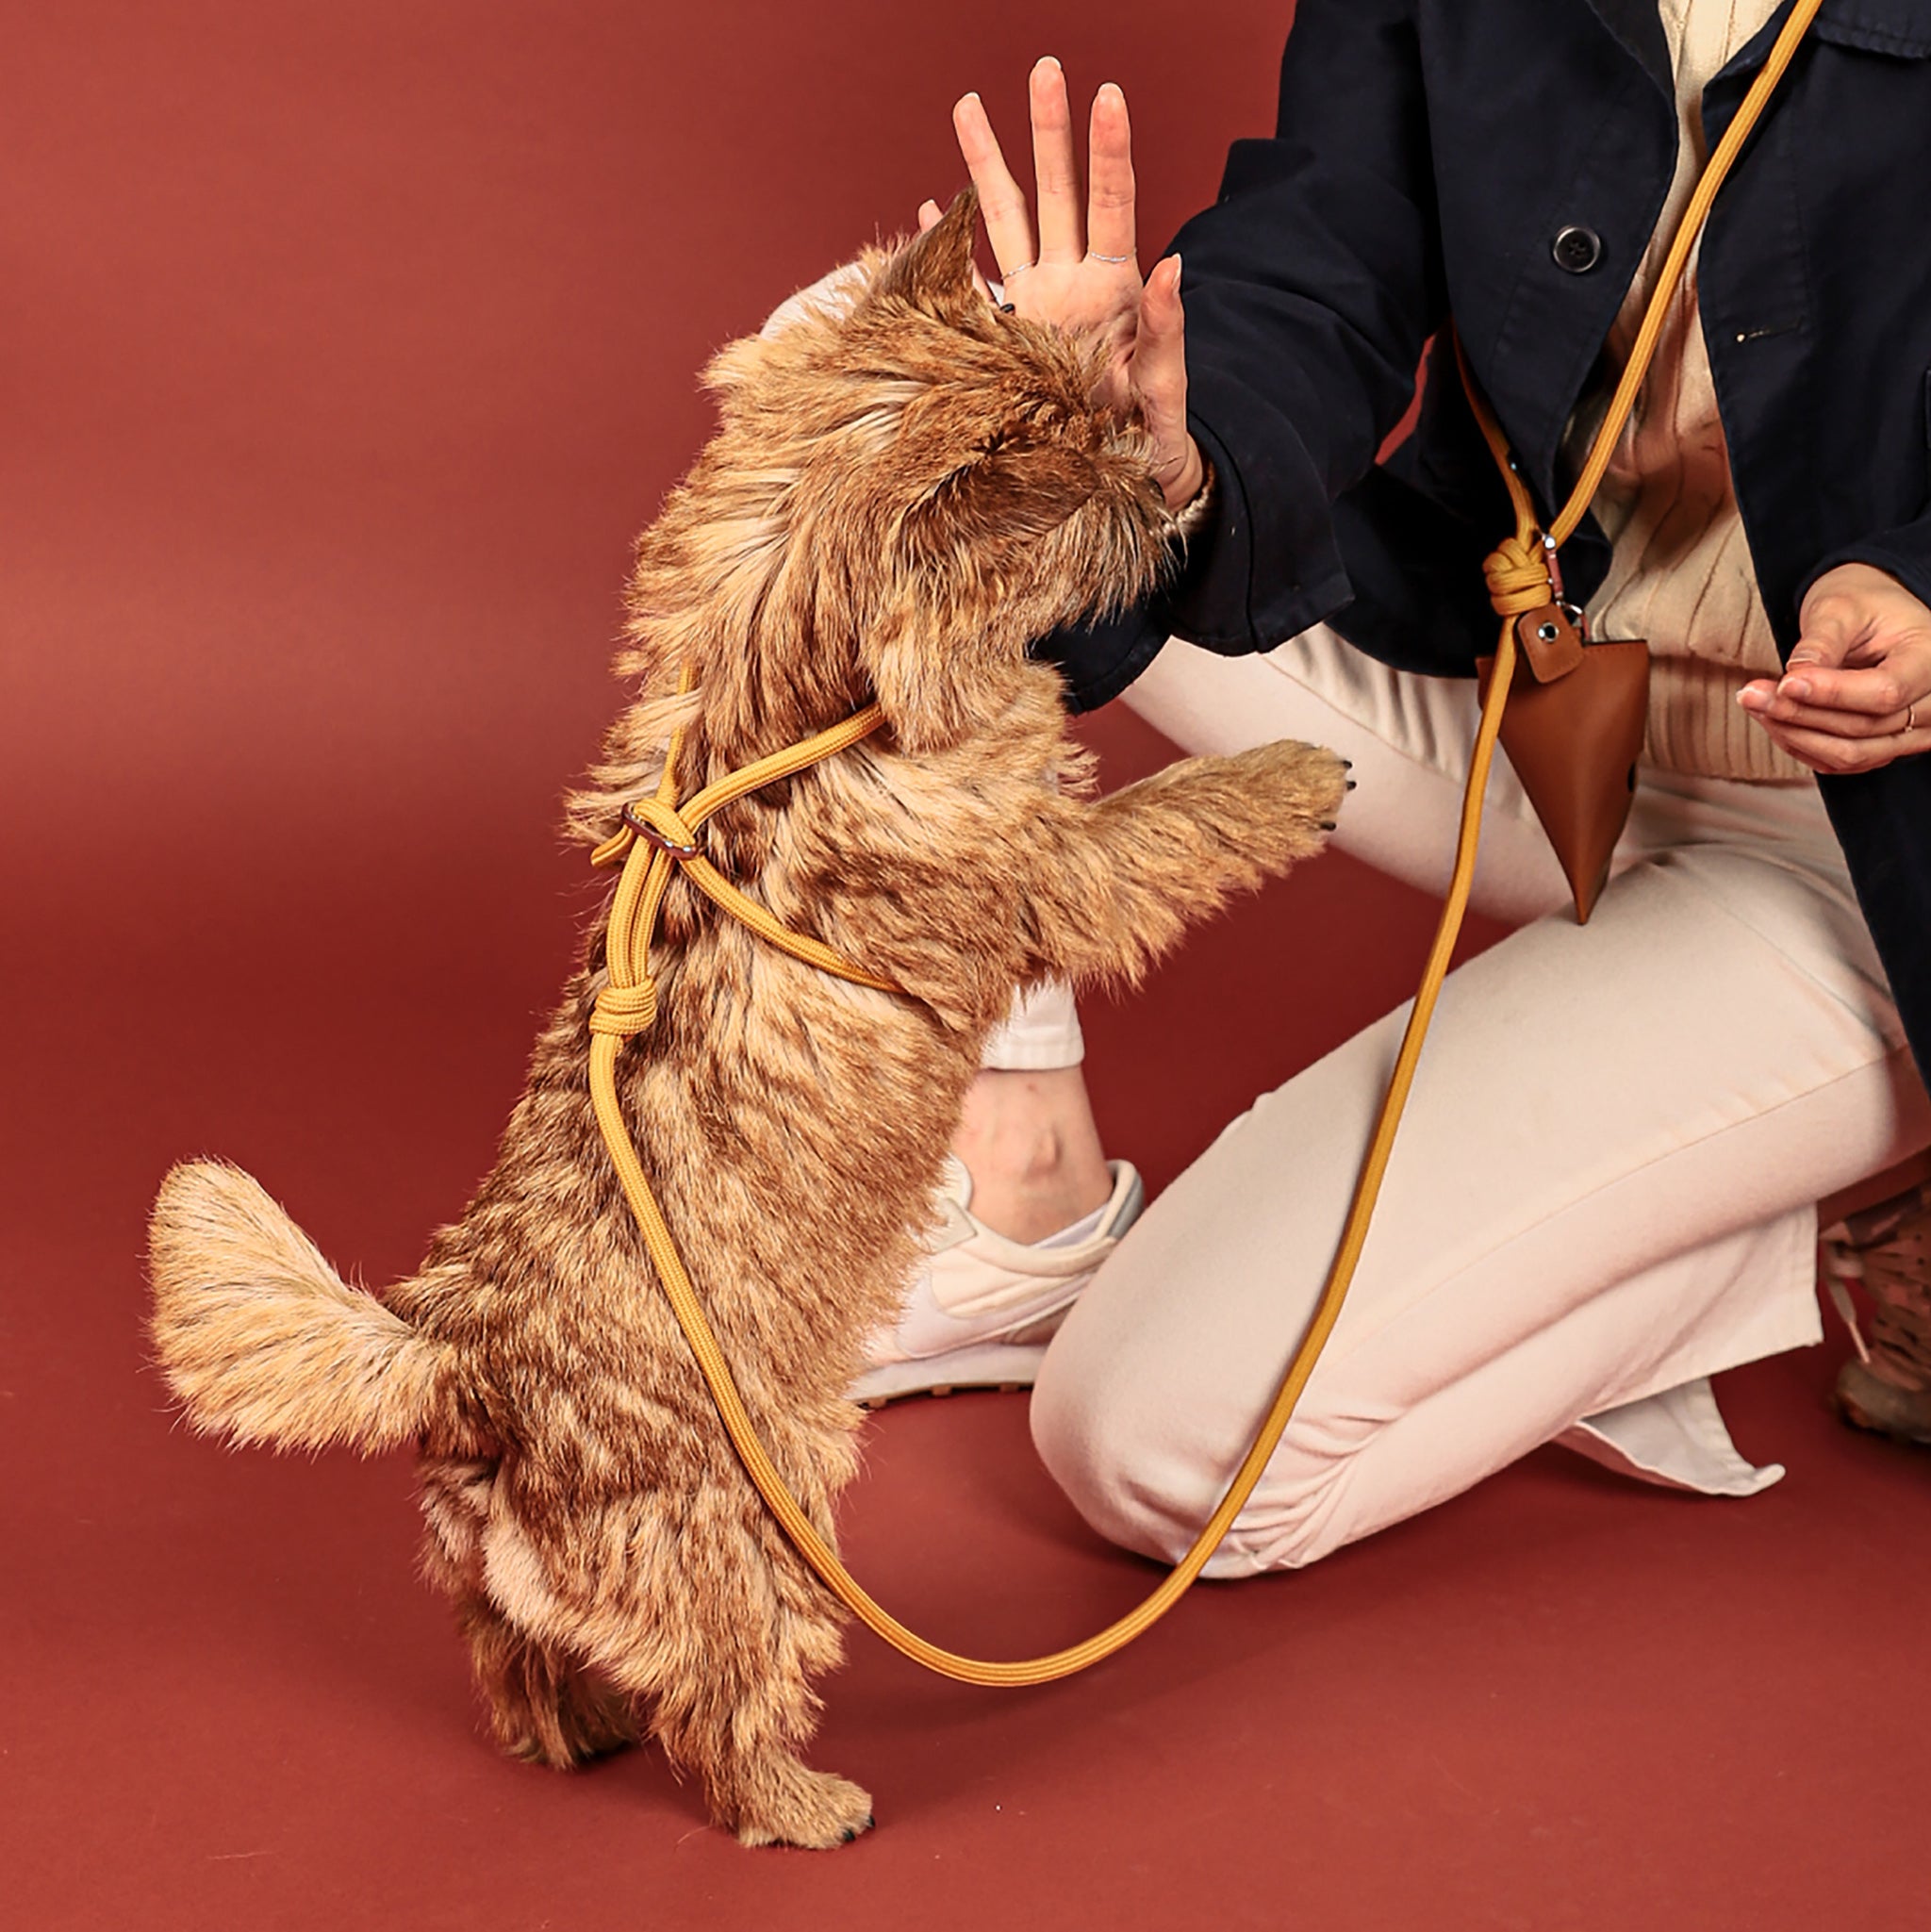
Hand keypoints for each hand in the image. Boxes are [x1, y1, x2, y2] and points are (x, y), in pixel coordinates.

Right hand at [918, 57, 1201, 510]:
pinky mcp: (1005, 337)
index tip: (1106, 96)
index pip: (1113, 203)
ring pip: (1007, 219)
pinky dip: (947, 245)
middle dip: (1048, 132)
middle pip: (1056, 192)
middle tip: (1046, 69)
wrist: (1125, 482)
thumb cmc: (1155, 438)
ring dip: (988, 165)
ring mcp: (1036, 305)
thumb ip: (1168, 329)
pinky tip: (927, 208)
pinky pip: (972, 281)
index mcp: (1115, 288)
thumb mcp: (1166, 386)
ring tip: (968, 105)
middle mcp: (1072, 283)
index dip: (1108, 151)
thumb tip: (1174, 265)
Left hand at [1735, 563, 1930, 772]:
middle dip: (1799, 715)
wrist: (1871, 616)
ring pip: (1852, 754)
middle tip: (1749, 694)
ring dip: (1795, 735)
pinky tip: (1773, 720)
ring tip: (1754, 705)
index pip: (1885, 693)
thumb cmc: (1860, 603)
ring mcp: (1915, 731)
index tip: (1783, 683)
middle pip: (1863, 729)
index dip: (1831, 694)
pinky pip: (1843, 762)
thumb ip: (1821, 643)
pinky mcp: (1886, 746)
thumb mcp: (1839, 608)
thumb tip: (1794, 680)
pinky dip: (1802, 745)